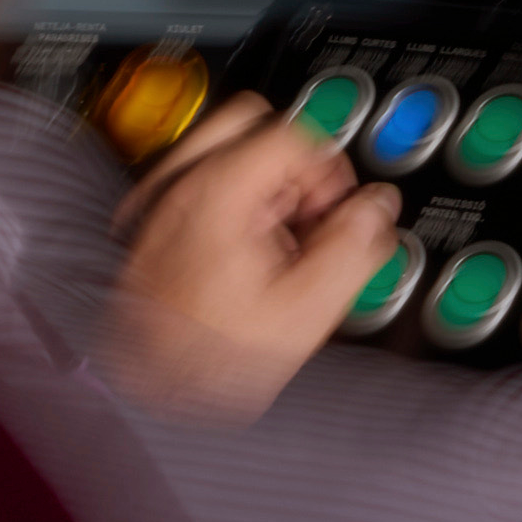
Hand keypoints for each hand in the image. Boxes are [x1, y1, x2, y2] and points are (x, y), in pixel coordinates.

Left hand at [95, 91, 401, 423]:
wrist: (144, 398)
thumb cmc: (207, 361)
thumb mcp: (307, 309)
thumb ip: (355, 245)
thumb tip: (377, 208)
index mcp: (216, 189)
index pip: (293, 132)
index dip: (329, 171)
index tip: (336, 213)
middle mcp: (176, 184)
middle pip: (253, 123)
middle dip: (295, 164)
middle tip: (309, 216)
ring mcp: (155, 203)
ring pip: (222, 149)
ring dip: (263, 183)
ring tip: (279, 241)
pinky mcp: (146, 228)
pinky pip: (196, 183)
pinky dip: (229, 202)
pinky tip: (243, 255)